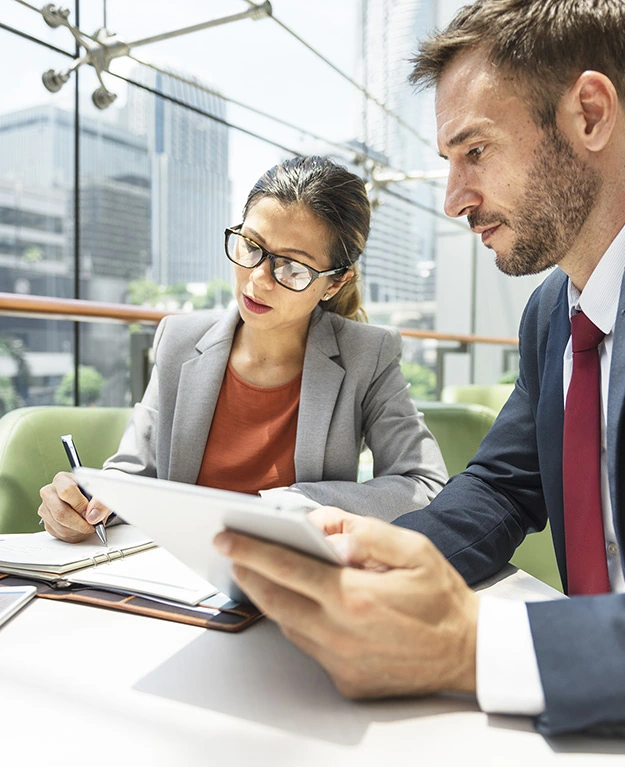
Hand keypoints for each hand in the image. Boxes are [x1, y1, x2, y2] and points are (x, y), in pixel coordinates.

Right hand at [38, 471, 111, 542]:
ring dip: (78, 531)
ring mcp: (46, 508)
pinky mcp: (47, 521)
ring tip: (89, 527)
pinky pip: (59, 534)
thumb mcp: (102, 493)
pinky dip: (73, 535)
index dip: (80, 504)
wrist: (90, 499)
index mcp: (62, 479)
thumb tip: (93, 516)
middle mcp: (49, 492)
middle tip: (92, 526)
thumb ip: (101, 503)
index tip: (90, 511)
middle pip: (60, 512)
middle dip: (79, 523)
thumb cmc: (94, 492)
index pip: (66, 491)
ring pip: (60, 526)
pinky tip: (82, 529)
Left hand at [214, 512, 478, 699]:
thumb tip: (323, 531)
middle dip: (248, 572)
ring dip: (268, 597)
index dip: (252, 550)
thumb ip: (364, 532)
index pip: (288, 567)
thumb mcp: (413, 548)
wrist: (469, 652)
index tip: (226, 537)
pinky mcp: (346, 680)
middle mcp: (341, 633)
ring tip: (257, 570)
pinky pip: (307, 646)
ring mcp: (341, 662)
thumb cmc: (442, 597)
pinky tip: (295, 602)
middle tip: (231, 551)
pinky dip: (295, 621)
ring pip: (287, 625)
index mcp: (355, 596)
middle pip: (275, 599)